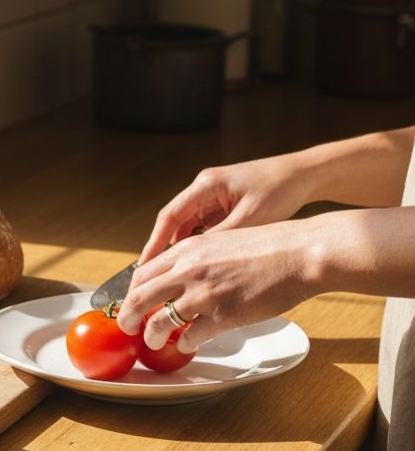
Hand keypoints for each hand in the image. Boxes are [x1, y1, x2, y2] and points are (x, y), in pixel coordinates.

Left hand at [117, 221, 316, 350]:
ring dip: (151, 336)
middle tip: (127, 328)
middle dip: (127, 317)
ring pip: (158, 322)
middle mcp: (188, 270)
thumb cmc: (266, 247)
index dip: (130, 293)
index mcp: (186, 250)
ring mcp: (204, 293)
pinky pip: (190, 337)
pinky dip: (185, 344)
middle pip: (139, 298)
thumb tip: (177, 275)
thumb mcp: (219, 241)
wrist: (299, 253)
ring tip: (153, 341)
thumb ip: (194, 258)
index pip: (142, 273)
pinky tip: (189, 345)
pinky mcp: (223, 315)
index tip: (130, 303)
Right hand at [138, 155, 311, 266]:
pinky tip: (201, 264)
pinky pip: (204, 226)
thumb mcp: (250, 219)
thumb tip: (193, 263)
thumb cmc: (281, 190)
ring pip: (188, 226)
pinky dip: (200, 245)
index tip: (143, 266)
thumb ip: (220, 238)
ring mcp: (214, 196)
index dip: (154, 242)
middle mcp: (205, 188)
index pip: (170, 216)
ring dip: (182, 249)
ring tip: (175, 275)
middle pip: (174, 222)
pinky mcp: (224, 204)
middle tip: (152, 277)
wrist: (307, 174)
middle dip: (162, 249)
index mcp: (206, 185)